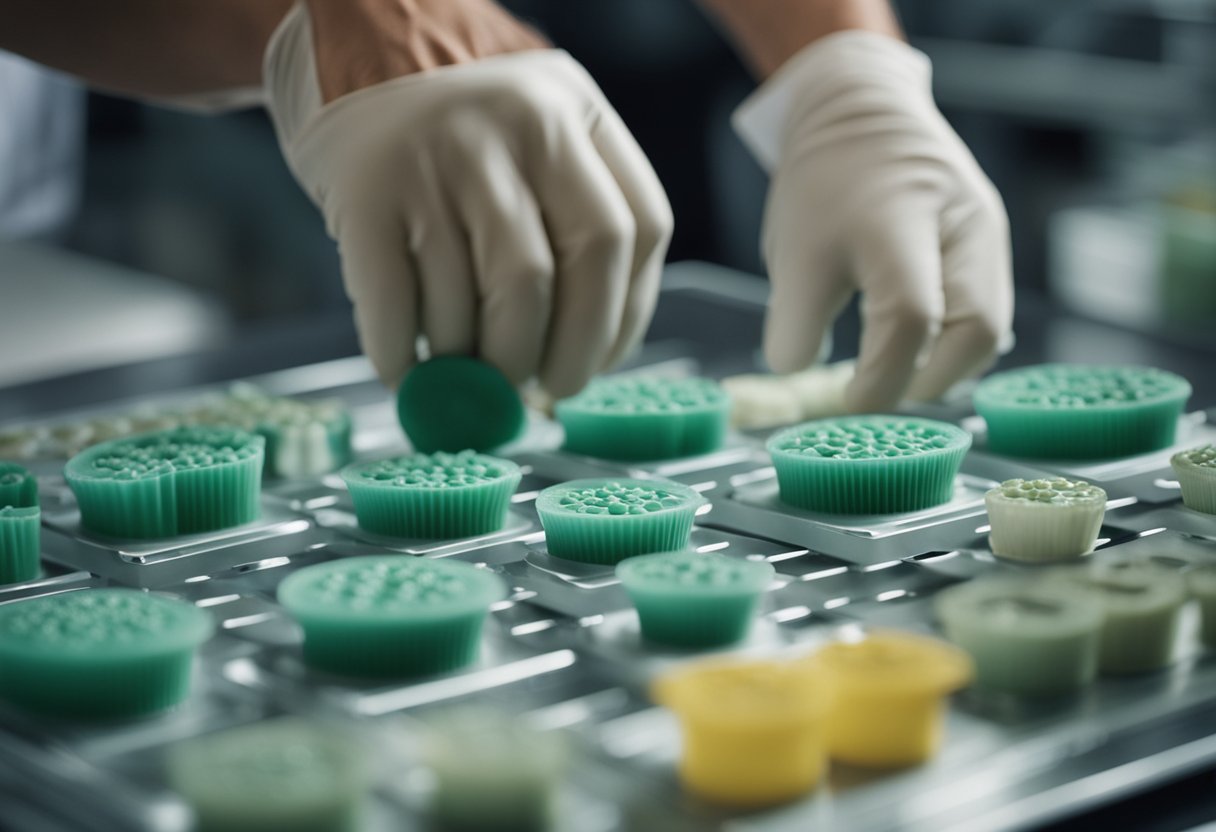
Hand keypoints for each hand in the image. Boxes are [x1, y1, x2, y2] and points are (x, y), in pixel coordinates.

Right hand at [265, 1, 672, 395]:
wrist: (358, 42)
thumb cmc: (467, 120)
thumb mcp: (546, 129)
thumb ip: (577, 216)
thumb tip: (584, 356)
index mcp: (577, 115)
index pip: (636, 232)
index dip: (622, 318)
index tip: (598, 364)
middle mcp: (515, 129)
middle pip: (556, 278)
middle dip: (554, 359)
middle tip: (536, 390)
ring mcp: (437, 158)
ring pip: (475, 306)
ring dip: (475, 364)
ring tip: (470, 371)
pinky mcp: (367, 192)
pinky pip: (395, 307)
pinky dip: (404, 359)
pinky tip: (410, 370)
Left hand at [734, 30, 1012, 411]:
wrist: (860, 113)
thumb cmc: (822, 185)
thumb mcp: (790, 255)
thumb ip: (795, 327)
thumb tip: (806, 382)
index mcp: (899, 219)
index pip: (909, 317)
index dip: (882, 376)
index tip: (850, 402)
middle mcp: (962, 222)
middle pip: (977, 330)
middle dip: (930, 380)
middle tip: (884, 397)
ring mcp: (988, 229)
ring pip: (992, 325)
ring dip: (948, 365)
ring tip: (898, 376)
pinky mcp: (992, 238)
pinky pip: (987, 305)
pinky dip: (954, 341)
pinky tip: (917, 350)